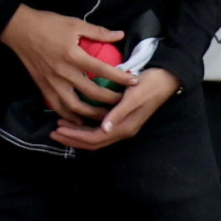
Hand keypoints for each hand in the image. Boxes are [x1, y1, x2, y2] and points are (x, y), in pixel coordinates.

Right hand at [0, 5, 131, 120]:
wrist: (18, 29)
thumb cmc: (47, 24)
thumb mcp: (75, 24)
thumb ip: (98, 32)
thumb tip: (120, 35)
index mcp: (73, 55)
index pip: (102, 70)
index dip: (120, 78)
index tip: (135, 82)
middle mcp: (63, 72)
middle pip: (91, 93)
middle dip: (110, 100)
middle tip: (124, 102)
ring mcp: (51, 81)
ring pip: (73, 106)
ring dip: (90, 113)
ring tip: (105, 116)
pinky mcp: (42, 86)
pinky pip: (56, 106)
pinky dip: (68, 115)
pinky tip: (79, 119)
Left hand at [52, 67, 178, 150]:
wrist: (167, 78)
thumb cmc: (149, 84)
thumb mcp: (134, 96)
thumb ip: (119, 113)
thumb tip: (105, 129)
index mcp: (125, 126)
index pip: (95, 138)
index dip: (75, 136)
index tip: (57, 129)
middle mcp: (123, 130)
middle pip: (93, 142)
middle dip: (72, 138)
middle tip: (53, 131)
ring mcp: (123, 125)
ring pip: (96, 137)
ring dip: (78, 134)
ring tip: (61, 126)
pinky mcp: (123, 119)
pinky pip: (100, 130)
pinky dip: (86, 128)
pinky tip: (77, 120)